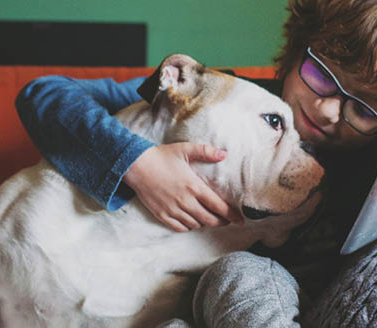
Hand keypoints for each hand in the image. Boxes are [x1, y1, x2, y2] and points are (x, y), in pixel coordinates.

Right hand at [123, 143, 243, 231]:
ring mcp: (173, 210)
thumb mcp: (184, 149)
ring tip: (209, 218)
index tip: (241, 220)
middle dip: (221, 222)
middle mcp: (185, 201)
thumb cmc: (161, 156)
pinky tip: (192, 221)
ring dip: (205, 223)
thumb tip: (224, 154)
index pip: (218, 206)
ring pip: (195, 224)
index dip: (231, 215)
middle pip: (209, 219)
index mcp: (193, 186)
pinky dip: (189, 227)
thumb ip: (206, 152)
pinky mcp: (162, 215)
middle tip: (227, 220)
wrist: (135, 165)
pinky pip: (180, 228)